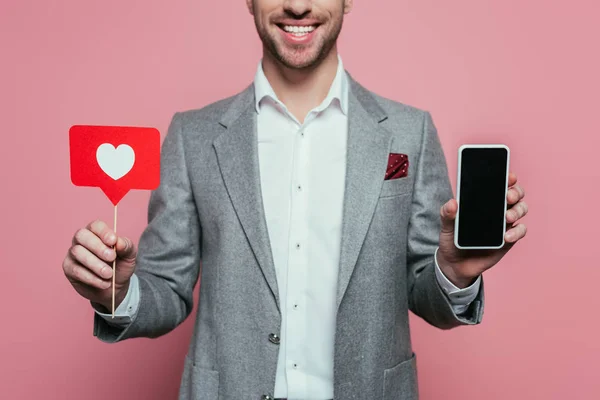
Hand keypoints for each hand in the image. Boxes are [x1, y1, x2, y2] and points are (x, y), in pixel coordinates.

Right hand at [62, 220, 136, 310]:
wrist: (114, 287)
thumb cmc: (120, 265)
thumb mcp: (129, 255)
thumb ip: (126, 246)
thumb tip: (119, 242)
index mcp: (97, 232)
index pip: (96, 226)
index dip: (103, 232)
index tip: (113, 241)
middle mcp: (82, 240)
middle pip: (82, 236)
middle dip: (98, 247)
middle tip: (112, 258)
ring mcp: (73, 253)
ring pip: (77, 252)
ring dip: (95, 264)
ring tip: (109, 274)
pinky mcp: (68, 268)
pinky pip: (75, 270)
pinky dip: (91, 277)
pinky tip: (104, 283)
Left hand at [436, 171, 527, 287]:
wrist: (455, 265)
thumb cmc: (452, 240)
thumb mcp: (446, 226)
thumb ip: (447, 214)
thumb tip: (452, 203)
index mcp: (483, 202)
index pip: (498, 185)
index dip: (507, 178)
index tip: (508, 176)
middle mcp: (497, 209)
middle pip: (515, 195)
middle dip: (515, 192)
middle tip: (507, 197)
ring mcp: (505, 224)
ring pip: (521, 209)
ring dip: (518, 210)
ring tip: (507, 217)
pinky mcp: (509, 239)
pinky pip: (520, 231)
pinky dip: (517, 231)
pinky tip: (506, 236)